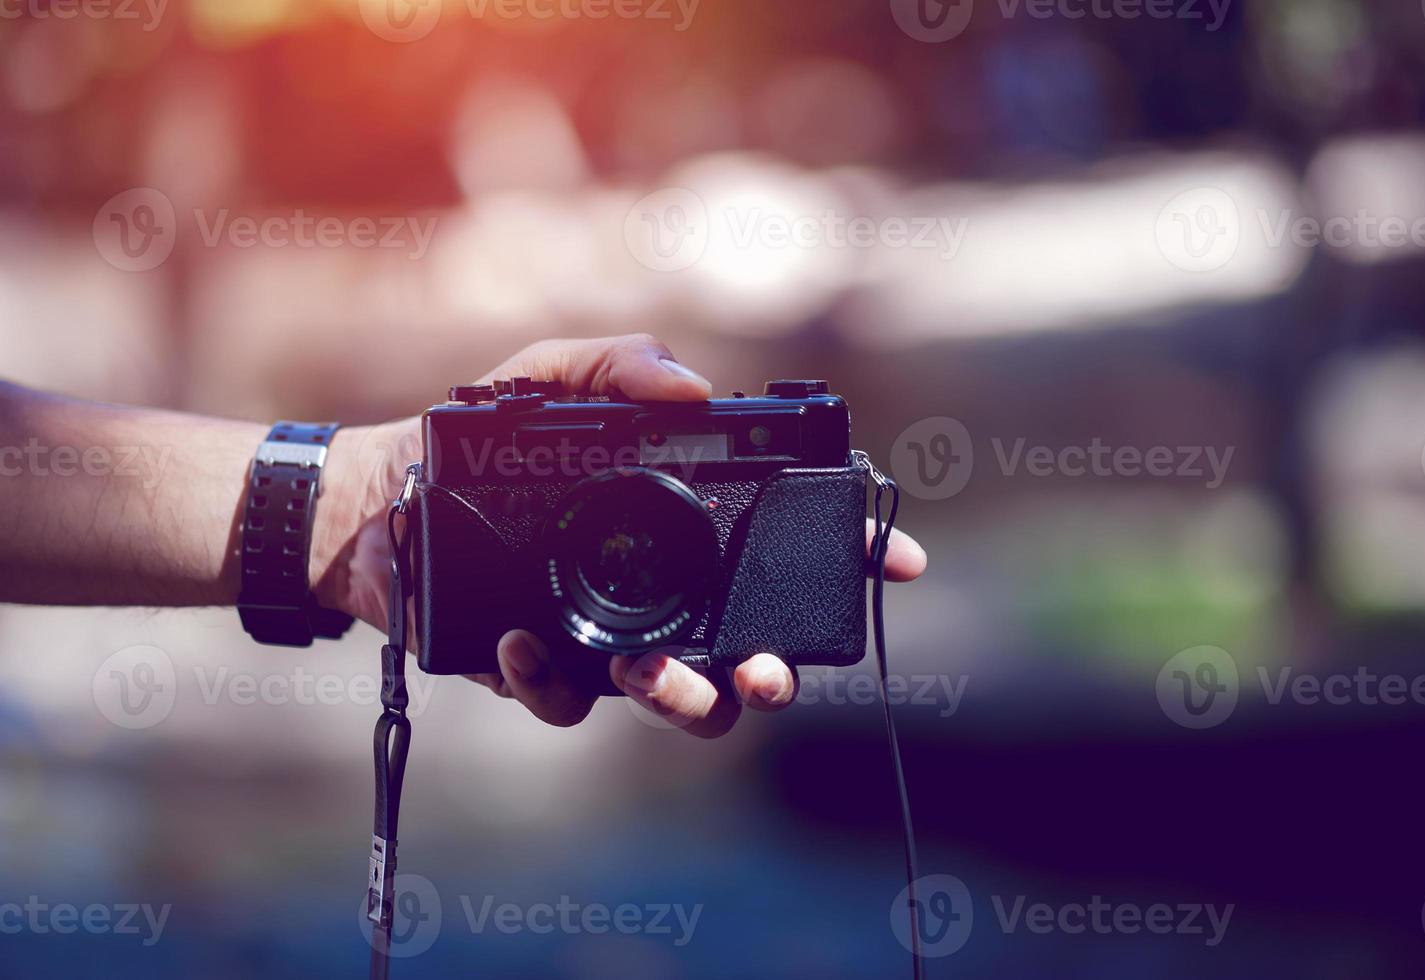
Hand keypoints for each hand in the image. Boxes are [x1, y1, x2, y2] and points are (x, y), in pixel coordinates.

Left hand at [313, 334, 926, 735]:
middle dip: (776, 672)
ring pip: (677, 698)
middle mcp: (656, 590)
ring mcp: (603, 638)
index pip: (783, 545)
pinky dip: (550, 681)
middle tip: (771, 673)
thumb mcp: (543, 378)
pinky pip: (567, 702)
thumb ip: (615, 363)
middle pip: (749, 648)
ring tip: (653, 676)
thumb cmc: (472, 439)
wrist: (378, 498)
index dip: (851, 554)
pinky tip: (520, 642)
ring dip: (682, 702)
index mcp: (676, 524)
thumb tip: (695, 388)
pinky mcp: (541, 671)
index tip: (895, 561)